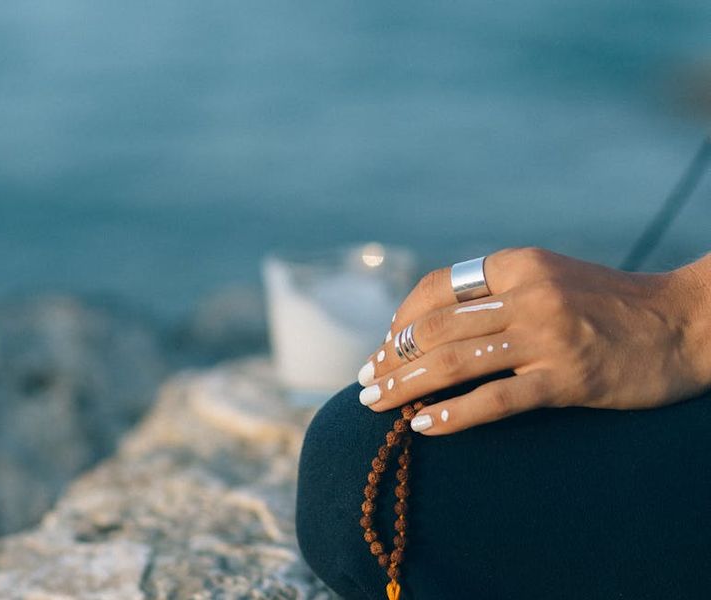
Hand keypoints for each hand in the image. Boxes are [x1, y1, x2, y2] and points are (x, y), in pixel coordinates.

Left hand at [357, 247, 710, 434]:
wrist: (684, 321)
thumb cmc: (610, 303)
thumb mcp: (551, 277)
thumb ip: (499, 291)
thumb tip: (436, 320)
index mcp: (518, 264)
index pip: (437, 288)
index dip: (401, 318)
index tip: (385, 345)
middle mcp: (527, 294)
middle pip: (435, 328)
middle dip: (391, 357)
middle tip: (365, 381)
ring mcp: (546, 335)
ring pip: (454, 362)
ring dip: (405, 386)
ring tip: (375, 405)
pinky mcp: (568, 377)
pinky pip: (496, 399)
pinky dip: (454, 414)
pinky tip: (424, 426)